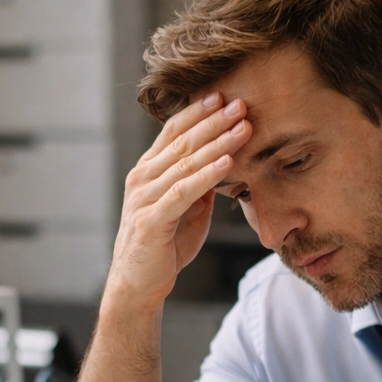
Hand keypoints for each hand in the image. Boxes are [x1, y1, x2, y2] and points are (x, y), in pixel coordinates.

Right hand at [106, 93, 251, 307]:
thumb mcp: (187, 211)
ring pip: (185, 163)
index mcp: (147, 172)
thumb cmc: (164, 247)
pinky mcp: (152, 220)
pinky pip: (184, 192)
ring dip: (217, 143)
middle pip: (182, 141)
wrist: (138, 285)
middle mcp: (142, 179)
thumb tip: (223, 162)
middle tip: (240, 104)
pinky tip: (227, 163)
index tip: (223, 96)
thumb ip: (199, 186)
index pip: (172, 132)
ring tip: (243, 127)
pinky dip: (207, 175)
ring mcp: (144, 198)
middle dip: (213, 121)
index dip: (197, 113)